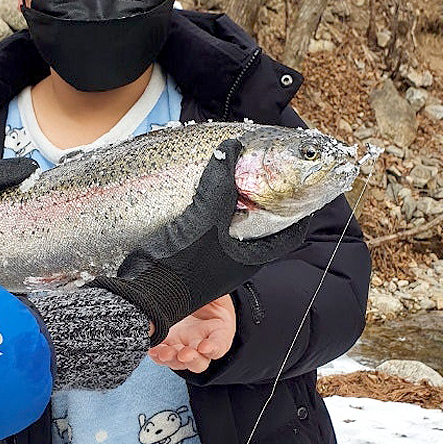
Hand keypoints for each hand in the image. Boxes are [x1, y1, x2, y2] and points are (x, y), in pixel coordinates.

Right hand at [92, 138, 310, 342]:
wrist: (146, 294)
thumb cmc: (182, 265)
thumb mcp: (206, 219)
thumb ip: (220, 184)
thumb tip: (231, 149)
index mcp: (252, 256)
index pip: (289, 230)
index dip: (296, 205)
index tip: (296, 182)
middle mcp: (238, 258)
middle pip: (261, 224)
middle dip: (262, 198)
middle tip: (260, 171)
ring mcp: (215, 258)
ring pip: (234, 225)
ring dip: (234, 202)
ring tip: (233, 177)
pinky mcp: (194, 254)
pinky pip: (211, 228)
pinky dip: (212, 210)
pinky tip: (203, 194)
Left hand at [148, 296, 235, 372]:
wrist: (193, 295)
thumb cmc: (207, 294)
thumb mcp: (213, 290)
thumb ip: (209, 290)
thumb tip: (204, 283)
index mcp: (219, 331)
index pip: (219, 344)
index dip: (213, 348)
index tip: (205, 347)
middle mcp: (202, 344)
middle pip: (200, 361)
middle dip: (192, 359)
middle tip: (184, 354)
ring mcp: (184, 347)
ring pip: (180, 362)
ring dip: (172, 359)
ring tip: (163, 353)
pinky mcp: (168, 345)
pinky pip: (162, 356)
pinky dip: (157, 355)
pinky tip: (153, 350)